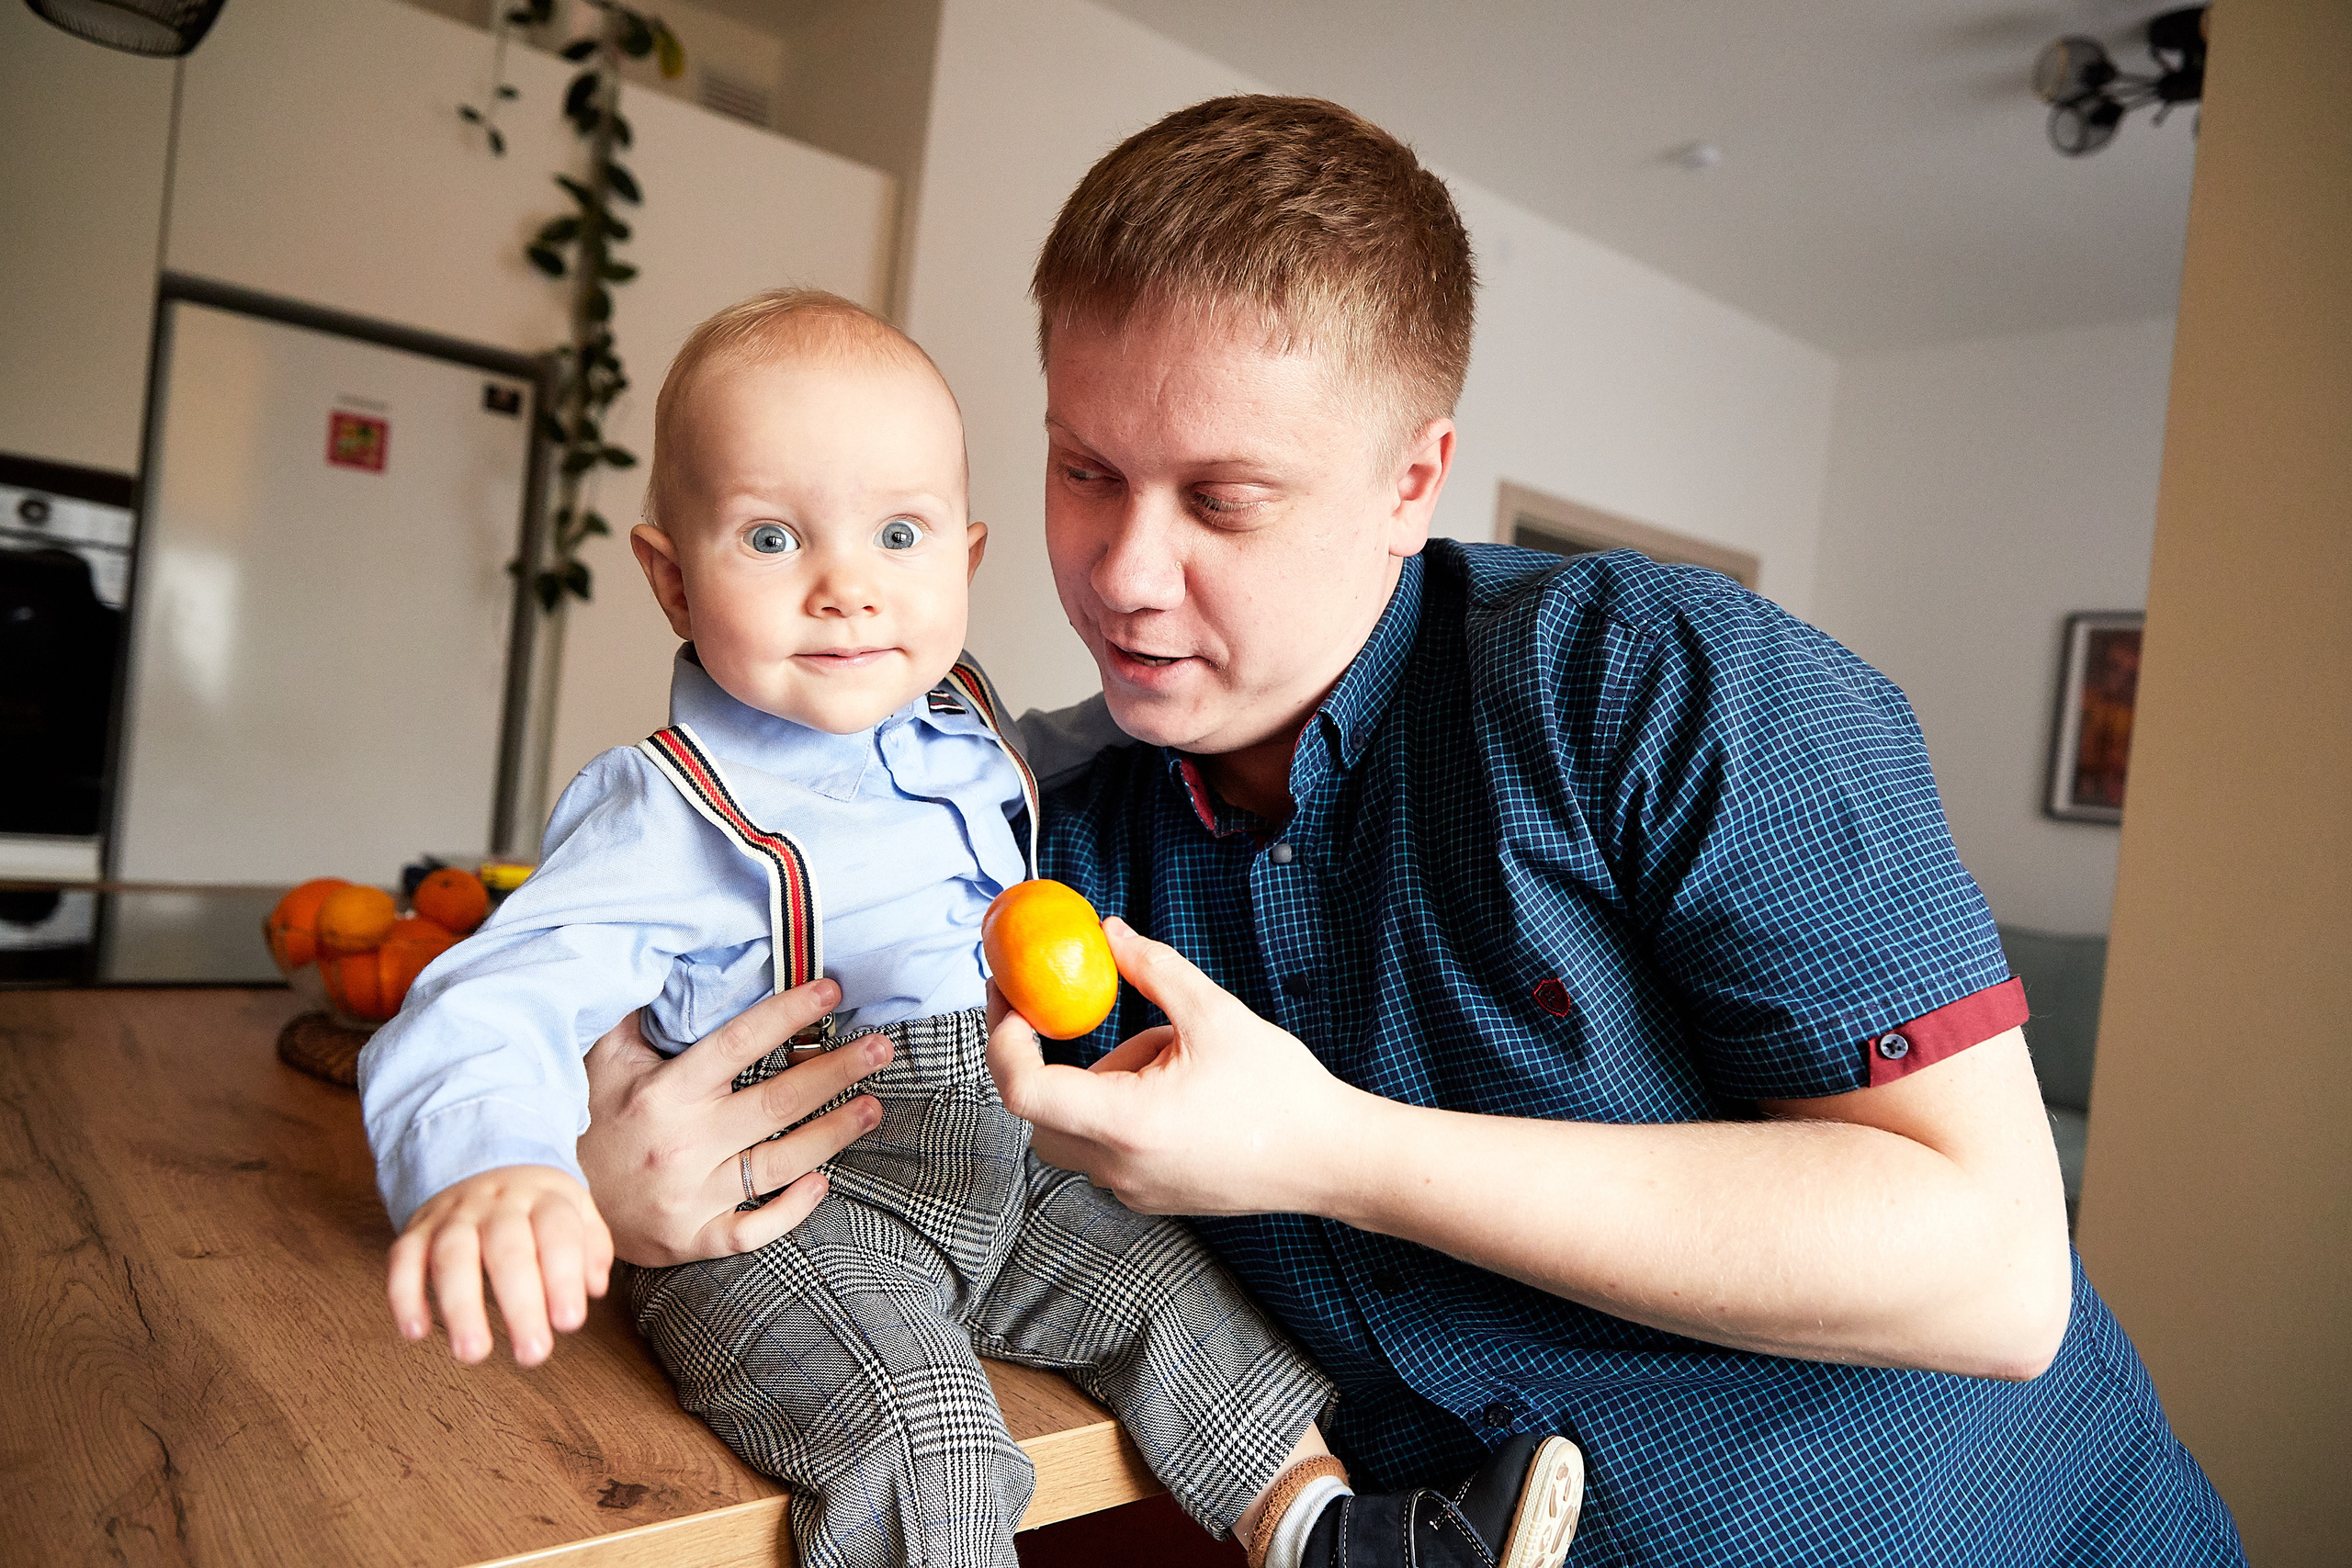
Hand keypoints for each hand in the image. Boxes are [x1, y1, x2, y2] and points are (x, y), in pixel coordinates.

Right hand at [387, 1163, 610, 1366]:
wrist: (480, 1158)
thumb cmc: (536, 1204)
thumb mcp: (576, 1210)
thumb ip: (591, 1246)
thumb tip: (594, 1287)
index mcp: (544, 1199)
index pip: (557, 1234)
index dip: (564, 1278)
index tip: (569, 1322)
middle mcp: (498, 1205)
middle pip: (507, 1250)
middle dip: (520, 1305)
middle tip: (532, 1354)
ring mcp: (453, 1217)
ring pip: (452, 1256)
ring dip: (460, 1307)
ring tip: (472, 1353)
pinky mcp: (416, 1231)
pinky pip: (403, 1259)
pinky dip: (404, 1296)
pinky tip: (416, 1332)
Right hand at [576, 979, 892, 1265]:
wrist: (552, 1208)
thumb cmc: (587, 1120)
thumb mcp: (603, 1060)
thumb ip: (640, 1014)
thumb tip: (666, 955)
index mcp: (664, 1092)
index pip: (739, 1044)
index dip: (788, 1015)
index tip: (831, 992)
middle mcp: (682, 1143)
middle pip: (776, 1103)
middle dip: (835, 1072)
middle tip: (882, 1049)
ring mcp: (689, 1196)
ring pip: (778, 1164)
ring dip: (832, 1135)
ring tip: (872, 1107)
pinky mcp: (691, 1239)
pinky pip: (753, 1228)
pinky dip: (791, 1209)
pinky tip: (823, 1182)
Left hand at [986, 918, 1369, 1215]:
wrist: (1332, 1160)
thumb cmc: (1282, 1094)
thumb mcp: (1214, 1014)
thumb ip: (1153, 968)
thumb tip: (1109, 932)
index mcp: (1126, 1125)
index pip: (1023, 1089)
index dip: (1002, 1037)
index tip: (1011, 996)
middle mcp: (1119, 1167)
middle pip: (1038, 1112)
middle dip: (1048, 1058)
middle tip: (1063, 1009)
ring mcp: (1133, 1188)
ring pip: (1075, 1128)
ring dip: (1099, 1081)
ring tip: (1167, 1052)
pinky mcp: (1150, 1194)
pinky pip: (1107, 1147)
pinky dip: (1121, 1107)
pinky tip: (1179, 1085)